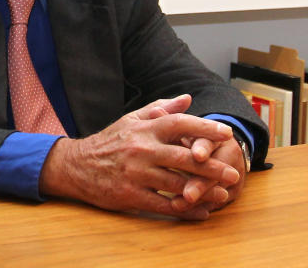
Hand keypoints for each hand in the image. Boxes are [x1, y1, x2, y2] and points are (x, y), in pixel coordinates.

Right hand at [39, 94, 238, 219]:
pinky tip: (201, 212)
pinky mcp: (131, 195)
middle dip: (212, 167)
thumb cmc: (109, 142)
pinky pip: (164, 205)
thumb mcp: (131, 120)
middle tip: (234, 173)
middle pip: (184, 158)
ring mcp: (136, 174)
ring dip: (204, 191)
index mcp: (143, 130)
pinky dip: (185, 210)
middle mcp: (141, 150)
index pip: (179, 124)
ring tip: (223, 194)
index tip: (226, 134)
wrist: (76, 165)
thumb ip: (160, 109)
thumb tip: (187, 98)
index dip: (204, 128)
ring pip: (177, 184)